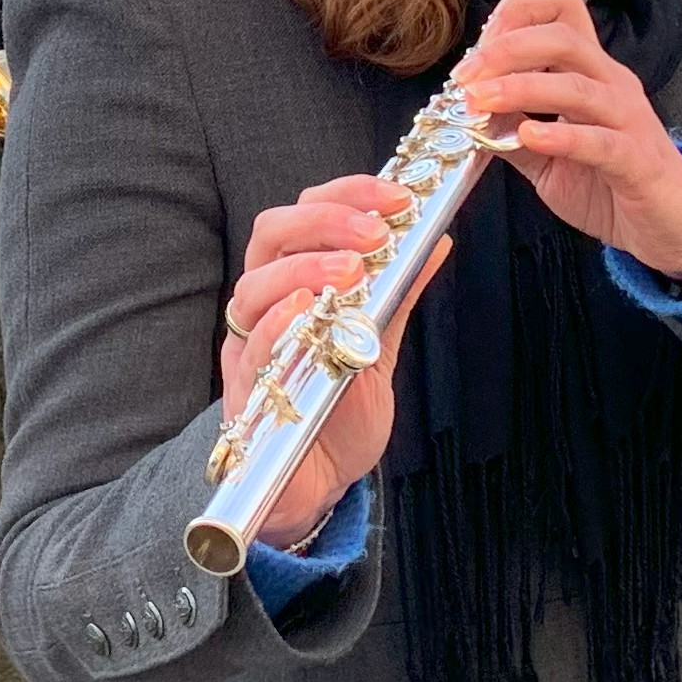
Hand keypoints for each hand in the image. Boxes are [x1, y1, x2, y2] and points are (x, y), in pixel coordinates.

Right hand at [220, 173, 444, 556]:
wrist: (317, 486)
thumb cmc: (338, 412)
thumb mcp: (379, 344)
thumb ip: (398, 292)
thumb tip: (436, 236)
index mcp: (293, 283)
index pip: (305, 215)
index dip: (346, 195)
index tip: (397, 196)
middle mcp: (265, 307)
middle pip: (270, 236)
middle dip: (325, 223)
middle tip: (375, 233)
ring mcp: (250, 347)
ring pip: (255, 287)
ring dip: (305, 269)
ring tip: (352, 272)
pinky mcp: (245, 392)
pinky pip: (250, 349)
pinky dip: (278, 324)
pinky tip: (307, 311)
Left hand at [459, 0, 681, 280]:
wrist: (669, 229)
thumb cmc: (609, 185)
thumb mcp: (546, 156)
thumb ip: (509, 132)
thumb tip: (466, 112)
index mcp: (591, 72)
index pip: (561, 10)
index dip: (515, 15)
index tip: (474, 50)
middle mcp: (612, 84)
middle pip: (562, 37)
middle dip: (506, 49)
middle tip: (464, 77)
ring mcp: (629, 119)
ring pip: (576, 85)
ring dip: (522, 88)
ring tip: (480, 102)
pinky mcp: (638, 161)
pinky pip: (600, 141)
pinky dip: (562, 136)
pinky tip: (529, 136)